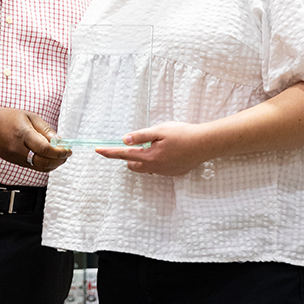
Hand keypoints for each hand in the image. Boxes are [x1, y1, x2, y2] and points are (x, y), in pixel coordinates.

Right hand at [0, 105, 70, 171]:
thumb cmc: (8, 118)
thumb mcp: (29, 116)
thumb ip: (45, 130)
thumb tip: (59, 141)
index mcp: (23, 134)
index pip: (44, 148)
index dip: (59, 151)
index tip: (68, 149)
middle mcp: (18, 149)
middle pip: (43, 162)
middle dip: (59, 160)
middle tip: (67, 154)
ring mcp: (16, 158)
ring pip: (39, 167)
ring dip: (53, 164)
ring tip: (60, 156)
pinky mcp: (15, 162)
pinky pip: (33, 167)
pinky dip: (44, 165)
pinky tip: (50, 158)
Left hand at [94, 121, 209, 175]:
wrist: (205, 144)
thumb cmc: (183, 134)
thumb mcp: (160, 130)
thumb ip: (141, 135)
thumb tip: (124, 140)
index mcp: (149, 156)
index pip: (124, 155)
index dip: (110, 152)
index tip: (98, 151)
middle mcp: (155, 168)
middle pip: (132, 165)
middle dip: (129, 156)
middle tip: (135, 143)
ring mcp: (164, 172)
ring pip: (145, 168)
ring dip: (143, 159)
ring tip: (154, 145)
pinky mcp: (173, 173)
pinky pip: (157, 169)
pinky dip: (155, 161)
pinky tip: (167, 151)